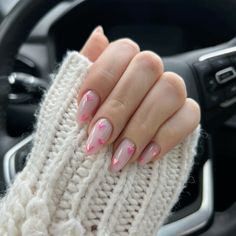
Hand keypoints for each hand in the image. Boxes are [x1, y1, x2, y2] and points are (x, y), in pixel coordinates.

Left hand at [78, 26, 199, 171]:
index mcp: (124, 63)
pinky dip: (165, 138)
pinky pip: (189, 117)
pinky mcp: (186, 116)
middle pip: (148, 67)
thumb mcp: (73, 100)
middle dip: (118, 108)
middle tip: (99, 140)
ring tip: (119, 156)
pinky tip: (144, 157)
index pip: (122, 50)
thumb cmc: (86, 129)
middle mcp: (150, 73)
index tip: (83, 114)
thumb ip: (85, 67)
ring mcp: (172, 93)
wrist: (99, 160)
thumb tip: (99, 34)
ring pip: (170, 91)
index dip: (101, 79)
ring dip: (141, 127)